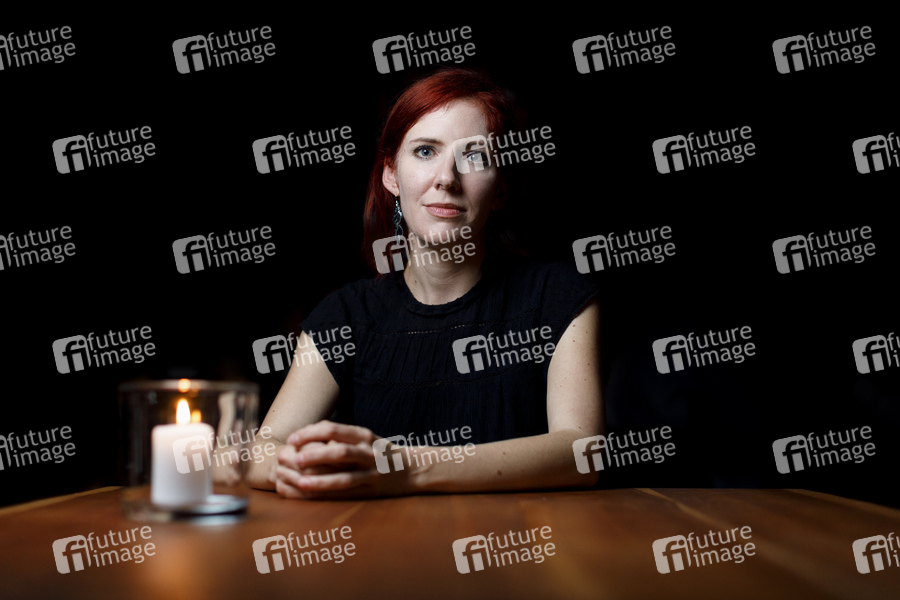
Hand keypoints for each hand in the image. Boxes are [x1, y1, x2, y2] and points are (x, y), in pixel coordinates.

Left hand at [272, 420, 411, 498]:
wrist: (411, 468)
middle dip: (313, 454)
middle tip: (291, 457)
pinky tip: (311, 492)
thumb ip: (341, 435)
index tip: (292, 439)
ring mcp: (372, 473)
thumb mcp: (364, 437)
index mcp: (364, 435)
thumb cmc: (378, 452)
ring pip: (344, 476)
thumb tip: (309, 431)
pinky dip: (327, 492)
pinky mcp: (371, 490)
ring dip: (320, 478)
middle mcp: (369, 452)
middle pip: (339, 451)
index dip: (310, 433)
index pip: (334, 430)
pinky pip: (347, 492)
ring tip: (299, 479)